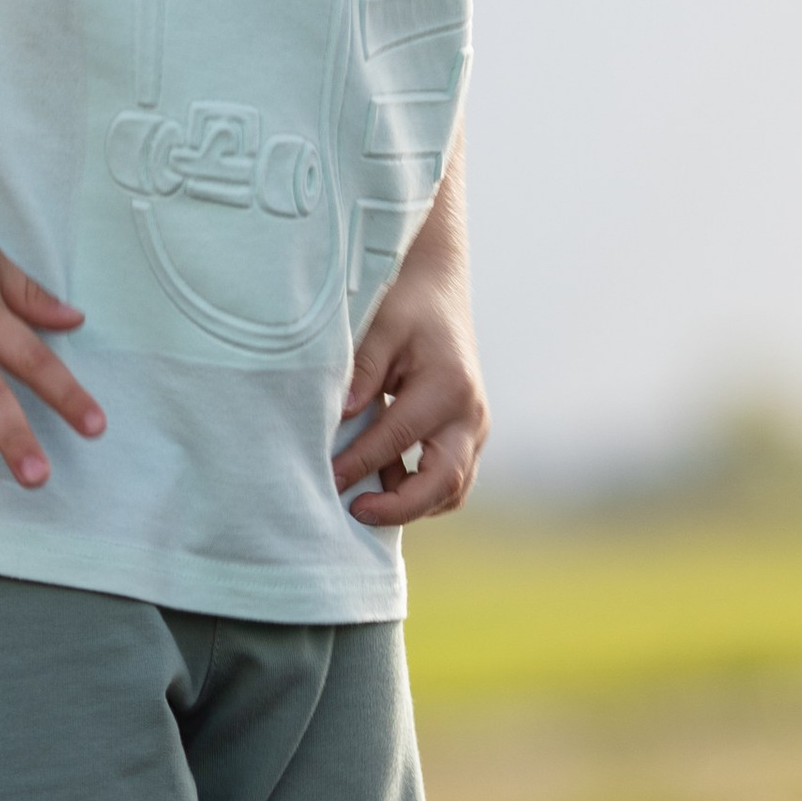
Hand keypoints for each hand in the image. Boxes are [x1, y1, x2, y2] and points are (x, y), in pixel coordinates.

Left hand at [336, 226, 488, 528]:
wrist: (438, 289)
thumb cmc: (405, 304)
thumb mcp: (380, 327)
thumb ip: (362, 372)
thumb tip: (339, 419)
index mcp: (448, 386)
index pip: (397, 439)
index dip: (359, 464)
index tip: (325, 480)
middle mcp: (471, 414)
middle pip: (443, 483)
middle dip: (399, 507)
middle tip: (354, 511)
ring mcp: (476, 428)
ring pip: (453, 490)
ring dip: (411, 504)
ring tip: (364, 500)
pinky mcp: (469, 435)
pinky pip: (452, 478)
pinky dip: (421, 491)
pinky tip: (381, 483)